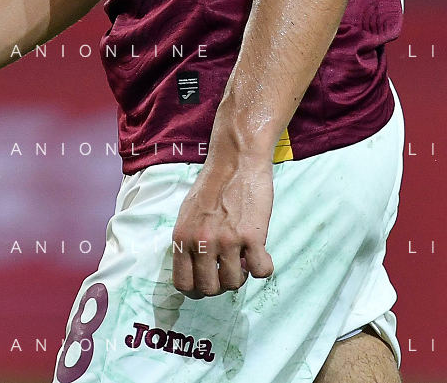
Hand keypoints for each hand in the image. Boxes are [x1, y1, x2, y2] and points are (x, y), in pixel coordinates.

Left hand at [171, 151, 274, 296]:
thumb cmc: (214, 184)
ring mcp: (226, 240)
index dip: (197, 289)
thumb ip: (190, 240)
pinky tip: (262, 252)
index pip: (183, 284)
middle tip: (230, 266)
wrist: (236, 158)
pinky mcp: (251, 235)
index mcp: (182, 236)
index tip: (210, 281)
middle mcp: (201, 241)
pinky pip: (261, 271)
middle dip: (222, 283)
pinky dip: (264, 266)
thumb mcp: (189, 213)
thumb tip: (196, 269)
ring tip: (245, 255)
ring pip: (234, 283)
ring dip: (242, 274)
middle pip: (209, 289)